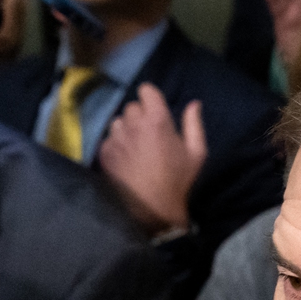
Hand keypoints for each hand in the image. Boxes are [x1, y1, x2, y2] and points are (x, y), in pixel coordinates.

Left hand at [99, 84, 206, 235]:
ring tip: (134, 146)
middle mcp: (133, 124)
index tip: (153, 107)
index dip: (150, 97)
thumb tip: (194, 104)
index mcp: (157, 120)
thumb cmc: (177, 181)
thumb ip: (194, 124)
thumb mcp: (196, 153)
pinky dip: (115, 145)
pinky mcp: (104, 152)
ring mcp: (116, 138)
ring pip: (118, 122)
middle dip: (139, 116)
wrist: (151, 209)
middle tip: (147, 133)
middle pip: (132, 106)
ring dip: (125, 129)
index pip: (146, 90)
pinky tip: (124, 159)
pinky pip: (108, 139)